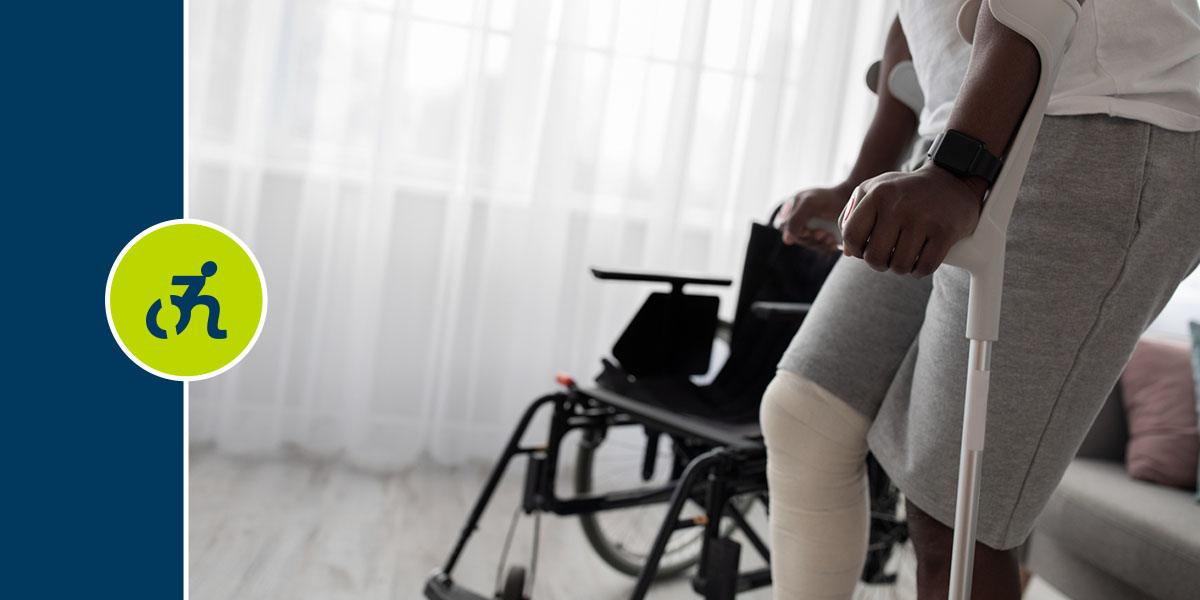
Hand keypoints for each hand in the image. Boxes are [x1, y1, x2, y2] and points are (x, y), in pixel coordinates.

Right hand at [780, 183, 854, 252]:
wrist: (850, 198)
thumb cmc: (829, 198)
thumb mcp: (809, 204)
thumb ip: (795, 220)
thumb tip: (787, 240)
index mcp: (791, 209)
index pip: (786, 228)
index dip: (796, 233)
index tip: (809, 231)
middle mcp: (799, 219)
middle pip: (798, 238)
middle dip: (811, 239)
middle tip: (823, 233)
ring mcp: (811, 227)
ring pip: (810, 244)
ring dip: (820, 244)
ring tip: (830, 237)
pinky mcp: (822, 235)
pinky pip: (820, 247)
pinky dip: (826, 247)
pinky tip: (833, 243)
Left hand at [840, 162, 986, 276]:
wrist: (952, 180)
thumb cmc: (906, 191)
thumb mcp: (874, 190)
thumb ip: (852, 216)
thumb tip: (848, 252)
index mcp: (878, 194)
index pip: (851, 235)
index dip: (856, 249)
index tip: (865, 249)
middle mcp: (898, 206)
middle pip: (875, 257)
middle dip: (879, 263)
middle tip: (888, 256)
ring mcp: (923, 219)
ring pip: (900, 266)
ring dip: (901, 267)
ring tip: (905, 254)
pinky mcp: (945, 232)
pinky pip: (924, 268)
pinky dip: (920, 270)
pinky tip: (921, 258)